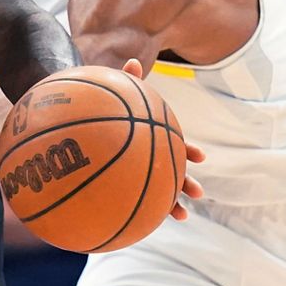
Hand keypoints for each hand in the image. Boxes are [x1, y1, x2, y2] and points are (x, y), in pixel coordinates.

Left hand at [119, 58, 204, 220]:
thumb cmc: (103, 111)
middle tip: (198, 193)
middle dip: (188, 183)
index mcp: (155, 140)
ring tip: (182, 216)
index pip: (177, 146)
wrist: (84, 127)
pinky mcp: (123, 186)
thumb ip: (126, 83)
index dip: (190, 151)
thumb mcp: (114, 95)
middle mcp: (151, 158)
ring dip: (173, 205)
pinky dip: (136, 212)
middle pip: (176, 172)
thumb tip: (133, 62)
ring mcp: (139, 173)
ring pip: (160, 192)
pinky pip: (131, 201)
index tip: (201, 157)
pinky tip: (138, 224)